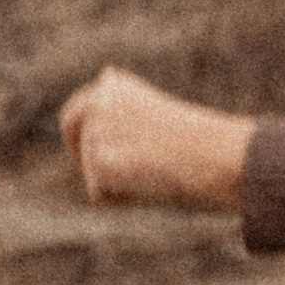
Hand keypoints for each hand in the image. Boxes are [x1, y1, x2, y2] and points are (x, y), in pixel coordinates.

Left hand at [59, 67, 249, 209]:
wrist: (213, 156)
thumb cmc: (205, 143)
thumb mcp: (162, 124)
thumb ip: (130, 129)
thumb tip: (115, 157)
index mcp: (115, 85)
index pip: (83, 106)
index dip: (84, 127)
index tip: (89, 143)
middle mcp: (98, 103)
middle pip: (71, 128)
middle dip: (77, 148)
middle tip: (98, 173)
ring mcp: (94, 135)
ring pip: (94, 168)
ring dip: (120, 181)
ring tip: (159, 175)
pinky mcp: (96, 169)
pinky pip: (103, 195)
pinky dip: (125, 200)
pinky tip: (152, 187)